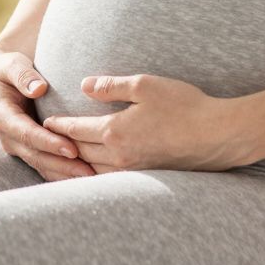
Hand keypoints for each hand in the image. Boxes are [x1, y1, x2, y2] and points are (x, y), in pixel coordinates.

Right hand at [0, 44, 94, 181]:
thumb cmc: (7, 69)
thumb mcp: (10, 64)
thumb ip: (23, 75)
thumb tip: (39, 89)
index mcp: (4, 117)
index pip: (28, 135)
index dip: (50, 143)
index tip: (72, 149)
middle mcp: (9, 137)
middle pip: (37, 156)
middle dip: (63, 165)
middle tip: (88, 171)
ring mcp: (18, 146)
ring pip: (42, 165)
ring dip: (64, 174)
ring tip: (91, 178)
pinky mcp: (28, 149)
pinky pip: (45, 165)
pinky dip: (62, 173)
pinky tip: (83, 176)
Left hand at [39, 74, 255, 172]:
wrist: (217, 135)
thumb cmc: (184, 105)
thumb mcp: (146, 85)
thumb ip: (112, 85)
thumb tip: (84, 85)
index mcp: (115, 131)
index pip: (75, 130)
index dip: (59, 125)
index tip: (46, 121)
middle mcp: (119, 155)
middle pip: (79, 152)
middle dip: (62, 145)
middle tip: (47, 140)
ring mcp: (133, 170)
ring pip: (93, 170)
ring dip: (78, 163)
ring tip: (67, 157)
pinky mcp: (146, 177)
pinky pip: (111, 178)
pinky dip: (97, 174)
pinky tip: (96, 170)